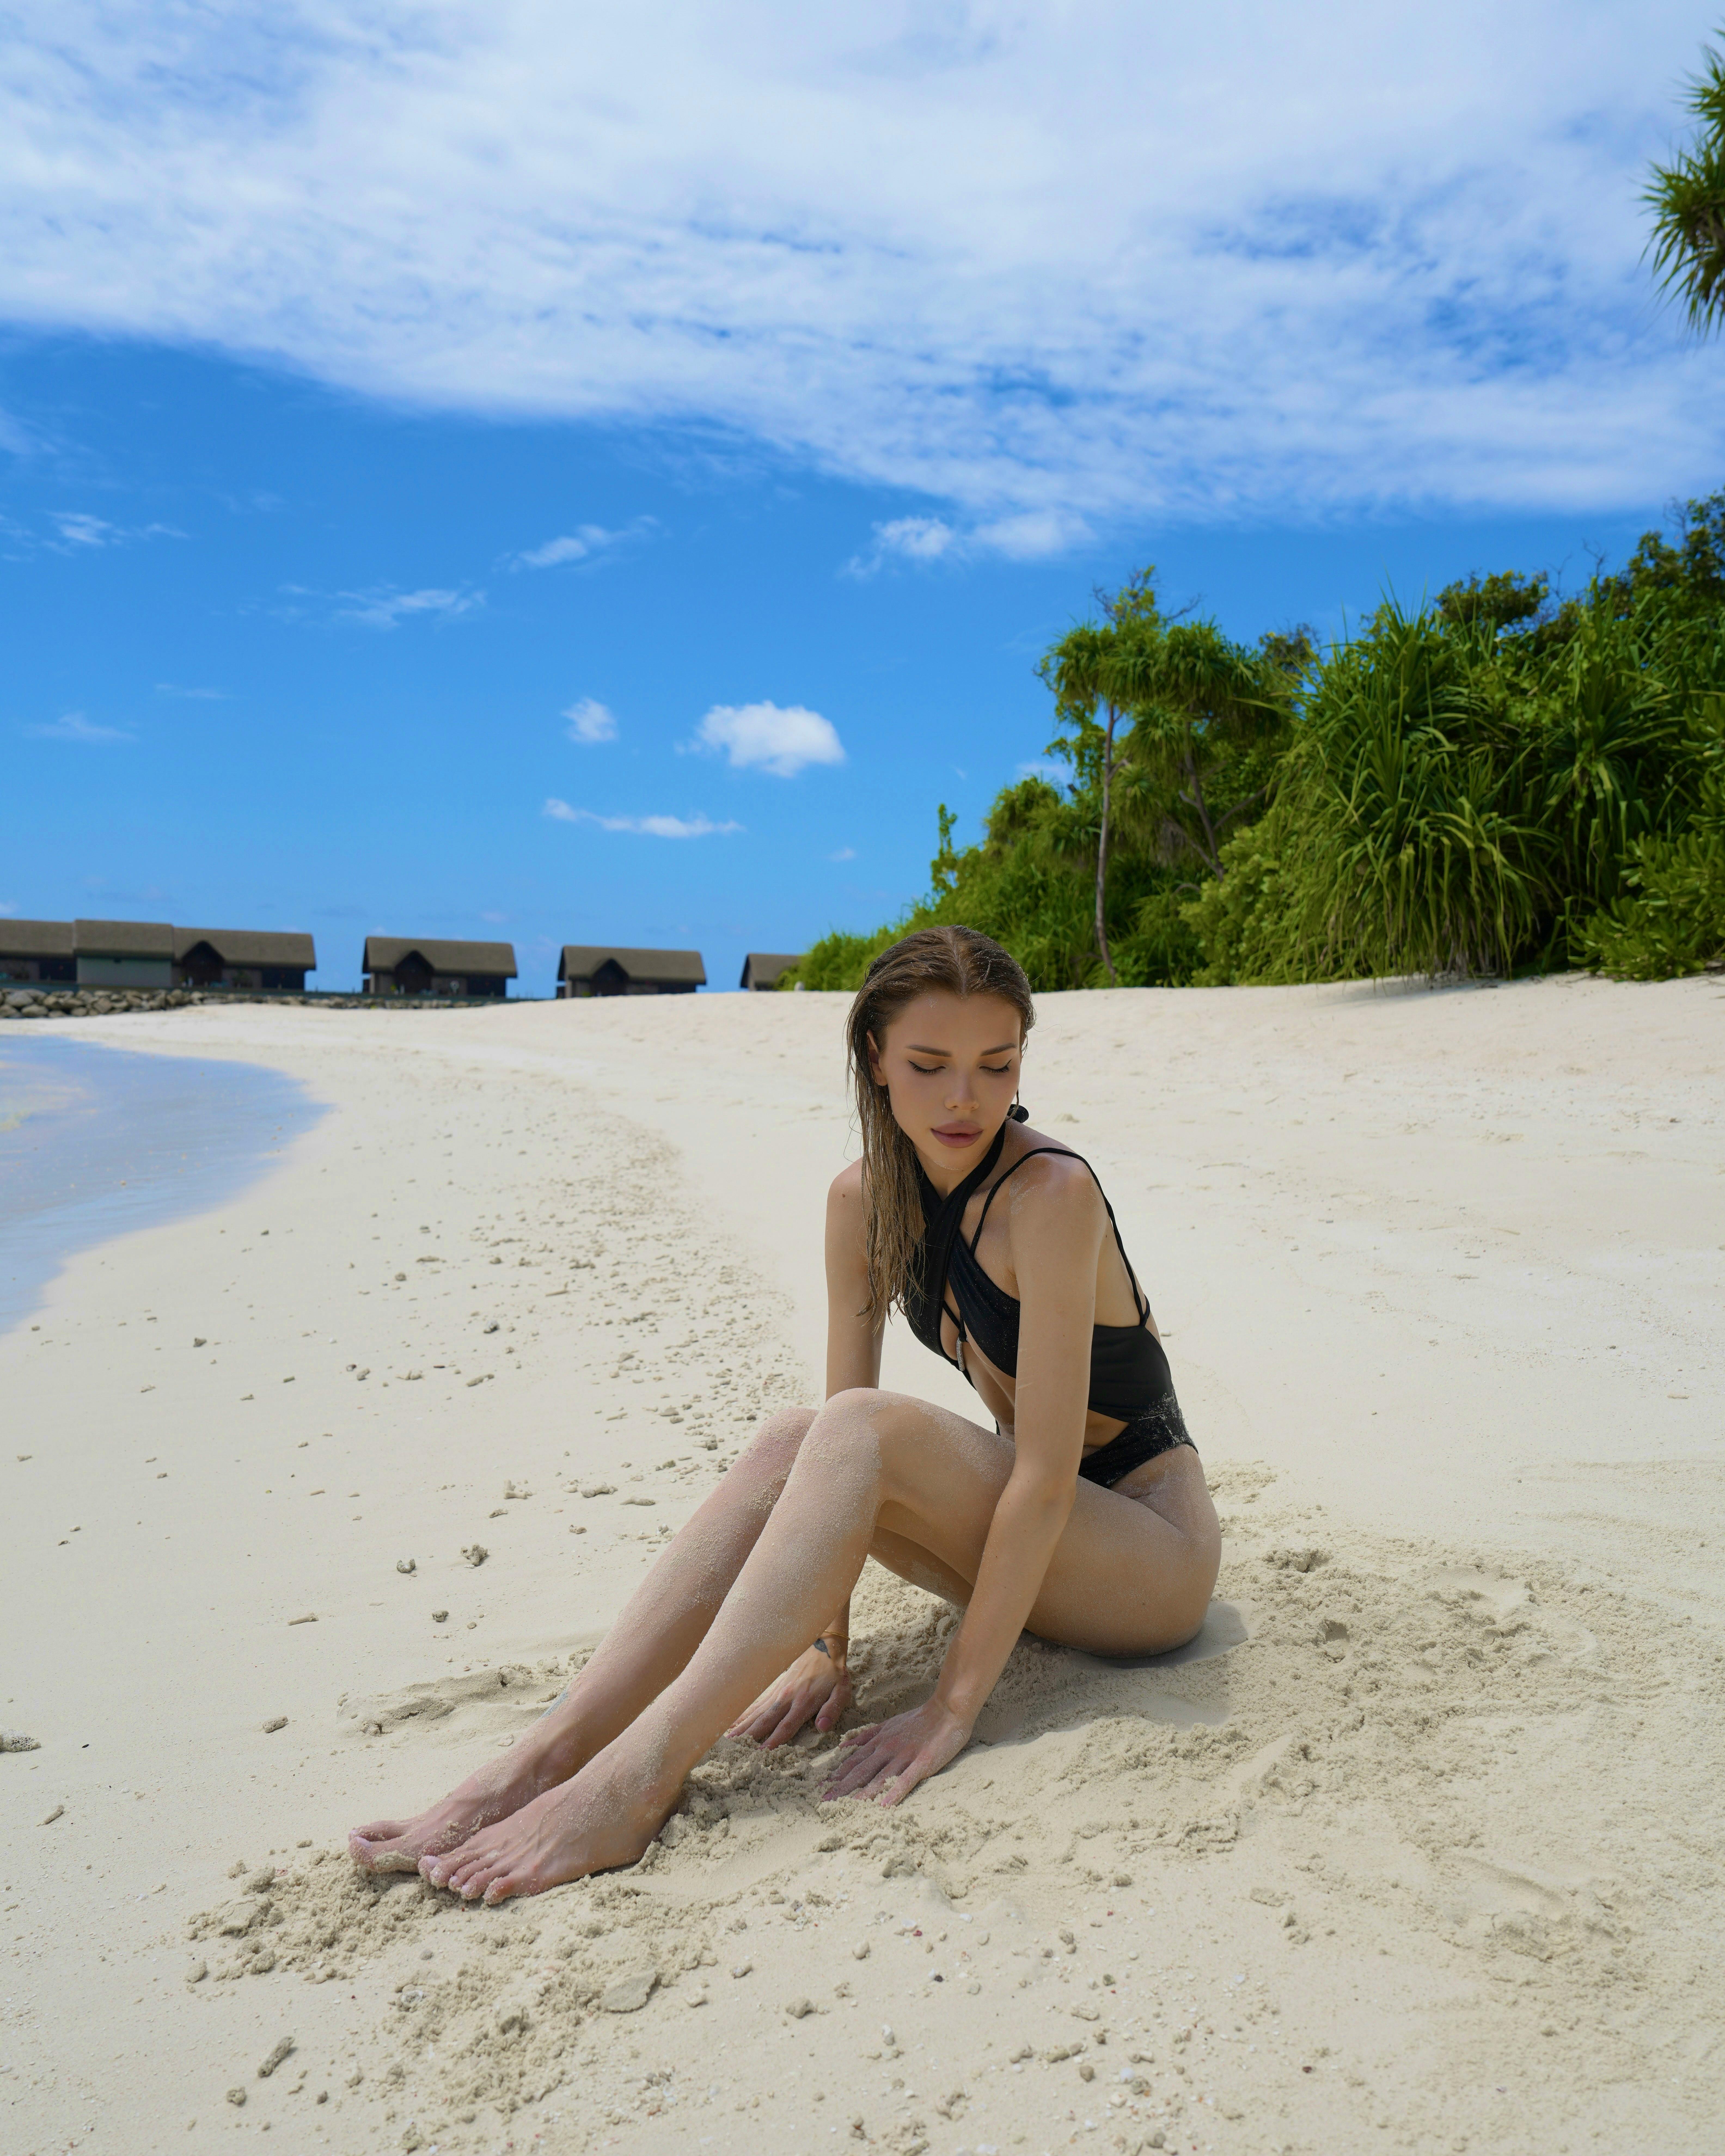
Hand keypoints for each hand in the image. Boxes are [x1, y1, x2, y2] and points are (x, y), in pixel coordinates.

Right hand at [729, 1645, 853, 1750]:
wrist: (824, 1646)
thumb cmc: (834, 1673)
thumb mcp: (842, 1691)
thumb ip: (832, 1709)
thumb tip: (822, 1727)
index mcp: (804, 1702)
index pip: (787, 1725)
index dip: (774, 1740)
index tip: (761, 1753)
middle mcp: (787, 1697)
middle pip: (766, 1720)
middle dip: (750, 1735)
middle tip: (733, 1749)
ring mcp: (778, 1691)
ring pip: (758, 1711)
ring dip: (743, 1725)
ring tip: (728, 1738)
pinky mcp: (774, 1687)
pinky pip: (757, 1702)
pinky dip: (745, 1712)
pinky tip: (733, 1720)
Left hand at [821, 1696, 970, 1806]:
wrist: (946, 1710)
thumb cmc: (918, 1719)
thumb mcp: (888, 1724)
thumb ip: (867, 1736)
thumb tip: (844, 1746)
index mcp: (879, 1741)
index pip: (854, 1760)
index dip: (837, 1774)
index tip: (822, 1787)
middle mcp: (887, 1749)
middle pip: (861, 1771)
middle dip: (842, 1787)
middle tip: (825, 1802)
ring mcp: (904, 1756)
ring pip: (879, 1778)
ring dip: (862, 1794)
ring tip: (846, 1808)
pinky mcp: (922, 1763)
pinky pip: (906, 1781)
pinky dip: (894, 1793)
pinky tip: (884, 1807)